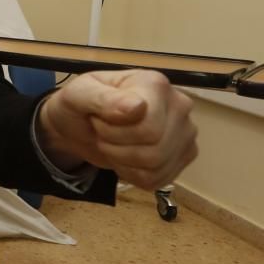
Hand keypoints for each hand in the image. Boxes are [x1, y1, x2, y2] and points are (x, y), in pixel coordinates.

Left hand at [37, 69, 196, 189]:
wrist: (80, 125)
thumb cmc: (80, 105)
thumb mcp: (79, 95)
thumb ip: (103, 98)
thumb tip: (136, 107)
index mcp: (155, 84)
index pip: (149, 127)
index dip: (114, 131)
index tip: (99, 118)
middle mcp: (179, 105)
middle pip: (154, 149)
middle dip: (117, 146)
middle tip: (103, 132)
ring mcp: (185, 132)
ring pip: (157, 165)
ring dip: (123, 161)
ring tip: (112, 143)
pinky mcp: (184, 154)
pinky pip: (159, 179)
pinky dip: (133, 174)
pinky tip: (124, 157)